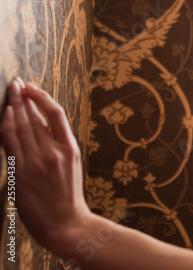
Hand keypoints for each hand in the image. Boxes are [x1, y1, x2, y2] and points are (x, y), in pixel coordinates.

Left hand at [1, 79, 91, 250]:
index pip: (56, 114)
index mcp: (70, 148)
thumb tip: (42, 126)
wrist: (67, 224)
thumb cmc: (68, 196)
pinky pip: (12, 145)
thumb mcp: (72, 166)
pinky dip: (8, 127)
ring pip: (22, 127)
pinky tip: (6, 115)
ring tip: (10, 92)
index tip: (32, 87)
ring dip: (14, 107)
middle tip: (16, 82)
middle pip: (36, 117)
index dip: (42, 97)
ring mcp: (37, 162)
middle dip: (24, 97)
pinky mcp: (22, 174)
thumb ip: (58, 145)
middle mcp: (54, 152)